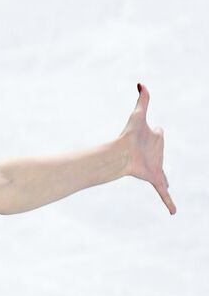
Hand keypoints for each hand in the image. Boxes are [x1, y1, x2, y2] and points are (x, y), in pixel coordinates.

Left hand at [119, 84, 174, 214]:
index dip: (154, 131)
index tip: (152, 130)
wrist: (121, 153)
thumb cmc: (129, 134)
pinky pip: (163, 193)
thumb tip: (140, 82)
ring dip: (161, 179)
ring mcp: (156, 167)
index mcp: (156, 138)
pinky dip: (168, 202)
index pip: (158, 132)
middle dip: (154, 151)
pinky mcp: (154, 179)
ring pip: (162, 174)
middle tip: (144, 151)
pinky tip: (173, 212)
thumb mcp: (138, 115)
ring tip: (162, 182)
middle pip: (160, 150)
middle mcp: (157, 154)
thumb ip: (142, 99)